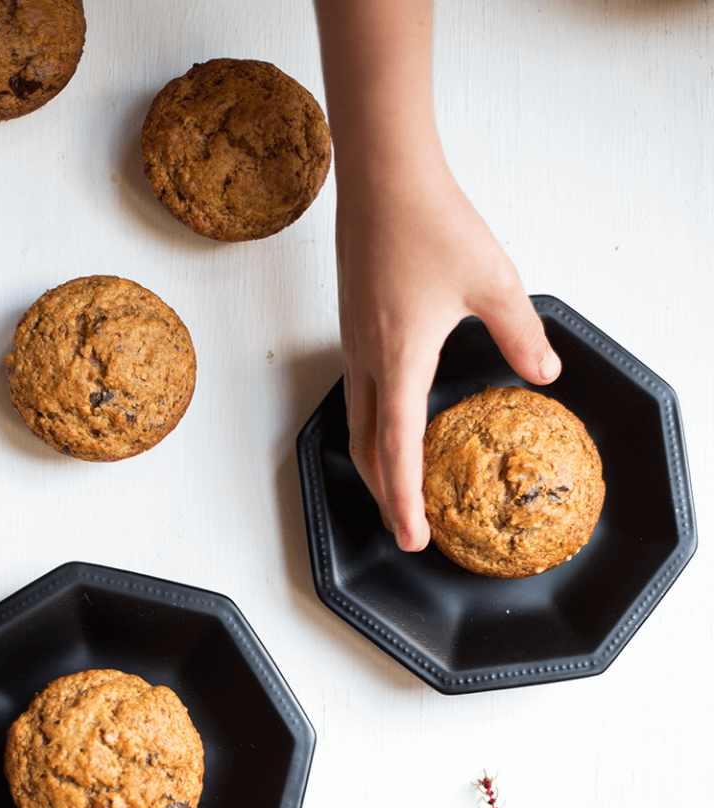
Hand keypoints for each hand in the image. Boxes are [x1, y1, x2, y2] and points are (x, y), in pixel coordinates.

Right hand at [336, 160, 560, 550]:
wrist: (382, 178)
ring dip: (374, 459)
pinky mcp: (354, 325)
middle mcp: (368, 360)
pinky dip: (372, 424)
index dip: (404, 501)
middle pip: (365, 446)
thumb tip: (545, 374)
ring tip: (397, 483)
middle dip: (383, 492)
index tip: (413, 538)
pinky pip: (359, 391)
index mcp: (400, 360)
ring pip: (357, 420)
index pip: (398, 449)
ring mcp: (354, 343)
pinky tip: (394, 418)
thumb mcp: (494, 282)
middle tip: (405, 524)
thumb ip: (521, 335)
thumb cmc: (431, 223)